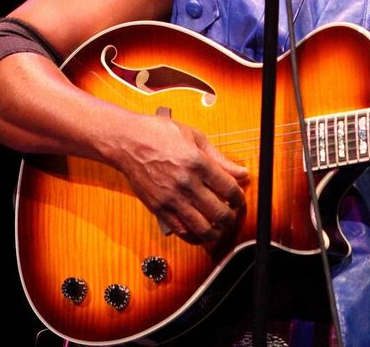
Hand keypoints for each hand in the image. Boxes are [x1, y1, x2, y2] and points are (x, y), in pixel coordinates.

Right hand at [111, 114, 248, 245]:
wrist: (127, 142)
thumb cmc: (159, 134)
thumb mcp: (195, 137)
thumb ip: (220, 159)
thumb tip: (241, 172)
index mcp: (198, 163)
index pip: (230, 189)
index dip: (240, 198)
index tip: (239, 198)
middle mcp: (186, 184)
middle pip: (219, 212)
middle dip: (232, 217)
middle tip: (233, 214)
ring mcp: (171, 199)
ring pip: (202, 228)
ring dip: (216, 231)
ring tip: (220, 227)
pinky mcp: (159, 209)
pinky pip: (181, 231)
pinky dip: (195, 237)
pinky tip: (201, 232)